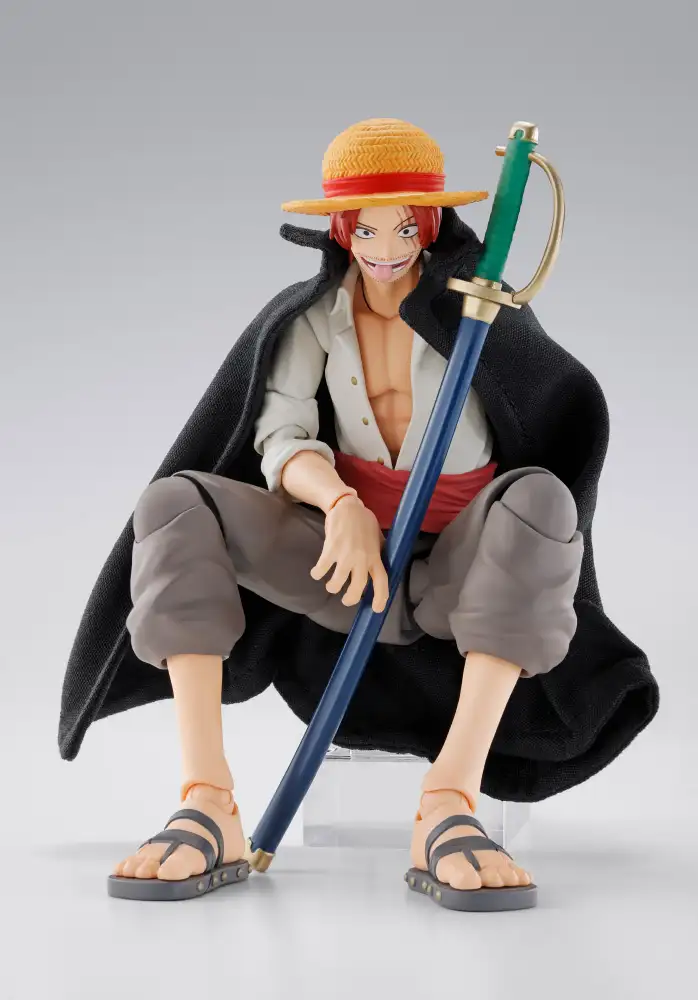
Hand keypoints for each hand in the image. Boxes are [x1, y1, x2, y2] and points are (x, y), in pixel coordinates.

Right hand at [310, 496, 388, 612]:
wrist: (346, 506)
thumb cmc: (363, 521)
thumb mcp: (377, 537)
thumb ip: (379, 552)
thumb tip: (383, 564)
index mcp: (375, 556)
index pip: (382, 581)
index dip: (380, 597)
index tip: (376, 609)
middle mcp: (362, 558)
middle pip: (357, 587)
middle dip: (350, 598)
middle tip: (346, 600)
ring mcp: (345, 554)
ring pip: (337, 582)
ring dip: (332, 587)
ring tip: (330, 586)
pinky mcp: (331, 549)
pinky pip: (321, 569)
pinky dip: (317, 573)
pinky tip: (316, 572)